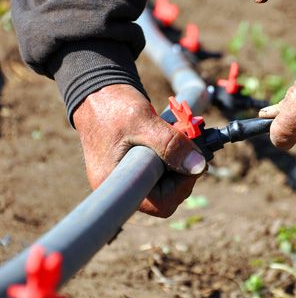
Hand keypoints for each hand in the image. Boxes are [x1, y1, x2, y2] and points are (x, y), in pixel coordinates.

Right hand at [73, 84, 205, 216]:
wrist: (96, 92)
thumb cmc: (112, 105)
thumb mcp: (141, 120)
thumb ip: (170, 143)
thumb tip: (198, 165)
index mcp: (117, 182)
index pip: (161, 204)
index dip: (182, 186)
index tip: (191, 160)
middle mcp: (122, 185)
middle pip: (167, 195)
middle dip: (184, 171)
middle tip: (190, 145)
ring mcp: (128, 176)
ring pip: (166, 182)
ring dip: (180, 161)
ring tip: (180, 137)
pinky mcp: (134, 166)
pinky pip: (160, 170)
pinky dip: (172, 156)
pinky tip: (172, 139)